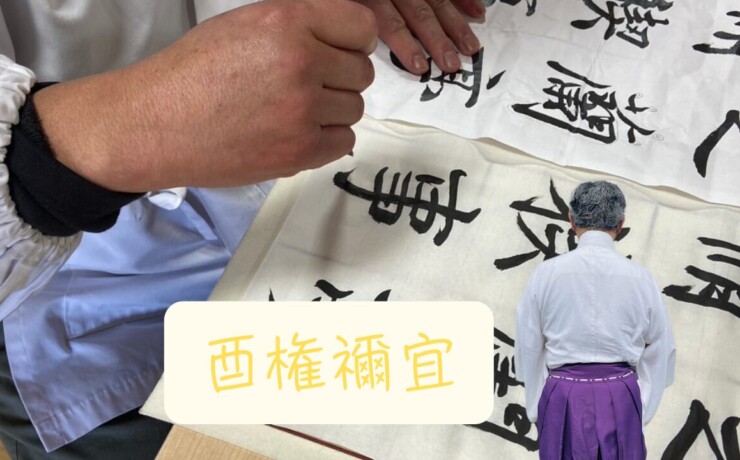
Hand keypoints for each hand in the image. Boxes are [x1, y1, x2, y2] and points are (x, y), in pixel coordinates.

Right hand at [33, 0, 376, 191]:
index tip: (345, 50)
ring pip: (354, 108)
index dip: (356, 40)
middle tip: (306, 85)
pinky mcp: (299, 152)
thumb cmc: (192, 73)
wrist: (154, 124)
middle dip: (340, 77)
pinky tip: (296, 132)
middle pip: (361, 72)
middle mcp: (300, 63)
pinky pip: (345, 141)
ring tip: (292, 110)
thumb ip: (300, 26)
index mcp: (286, 22)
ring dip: (332, 110)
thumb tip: (346, 37)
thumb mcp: (245, 24)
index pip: (361, 27)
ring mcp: (302, 111)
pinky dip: (327, 139)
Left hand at [355, 0, 484, 73]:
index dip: (405, 44)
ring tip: (471, 47)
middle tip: (453, 64)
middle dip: (438, 40)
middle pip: (419, 13)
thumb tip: (363, 36)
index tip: (419, 66)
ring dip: (456, 24)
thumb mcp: (339, 0)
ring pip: (437, 0)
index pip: (389, 21)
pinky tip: (477, 12)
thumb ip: (351, 12)